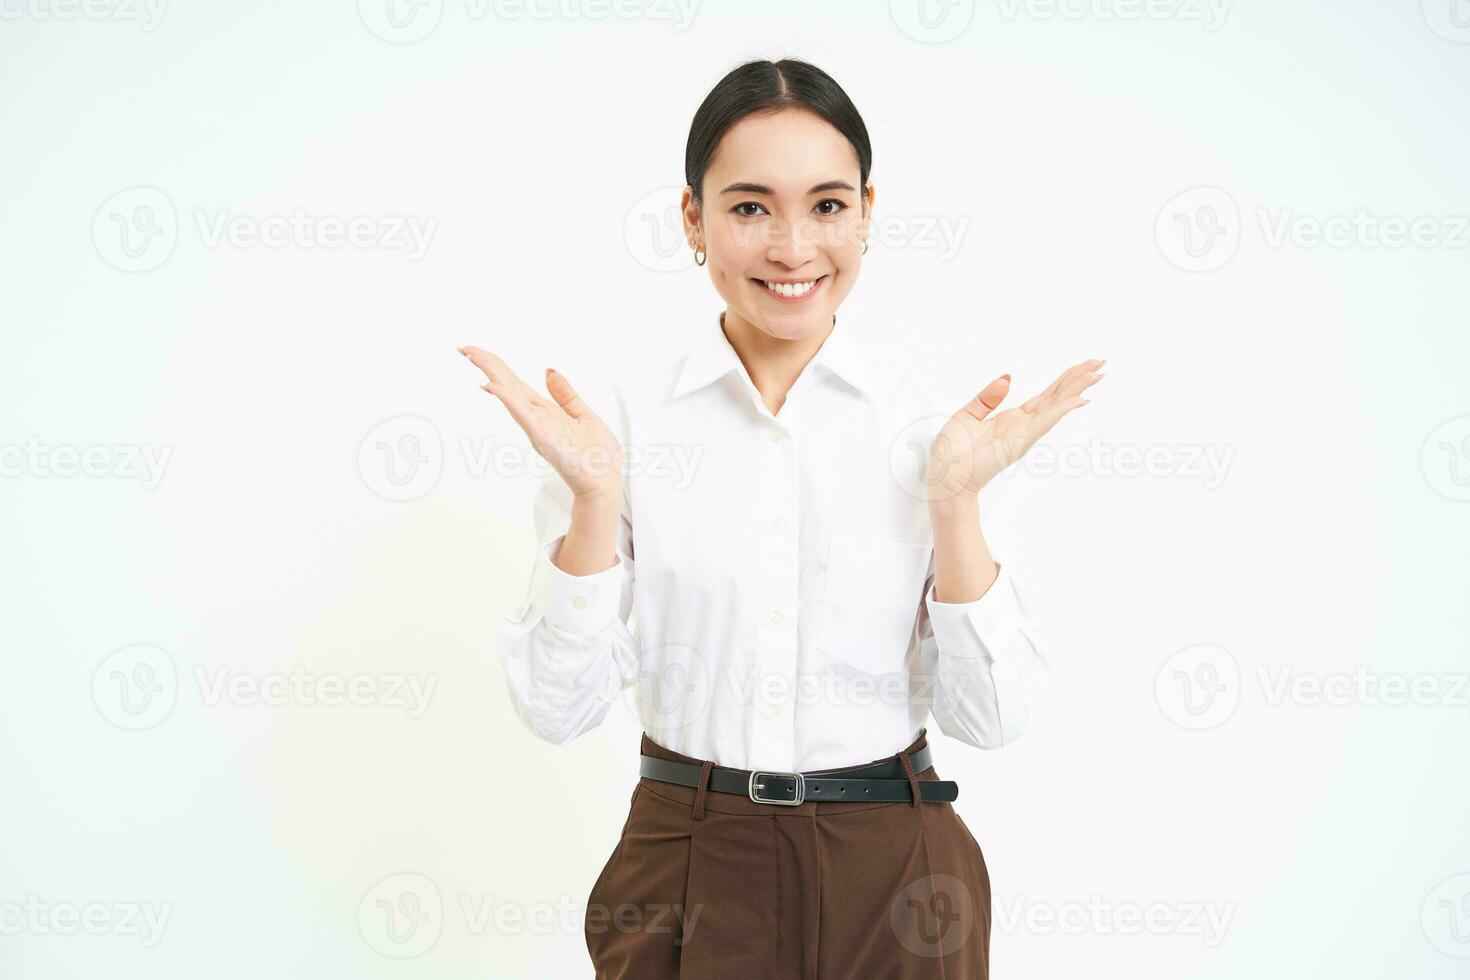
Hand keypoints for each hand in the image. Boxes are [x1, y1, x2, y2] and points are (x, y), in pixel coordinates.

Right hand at [459, 346, 622, 500]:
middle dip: (486, 365)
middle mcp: (536, 417)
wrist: (605, 482)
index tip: (475, 351)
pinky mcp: (544, 438)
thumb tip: (549, 371)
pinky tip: (494, 386)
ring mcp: (537, 427)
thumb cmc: (597, 455)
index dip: (496, 365)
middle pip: (507, 384)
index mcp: (544, 410)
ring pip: (510, 396)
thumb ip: (565, 394)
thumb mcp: (582, 414)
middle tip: (463, 348)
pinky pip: (524, 416)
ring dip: (492, 376)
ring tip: (473, 357)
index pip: (514, 383)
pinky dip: (508, 400)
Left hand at [926, 358, 1104, 502]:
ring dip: (1078, 389)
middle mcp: (1024, 425)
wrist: (946, 477)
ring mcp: (1025, 432)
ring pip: (1057, 405)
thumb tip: (1008, 378)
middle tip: (1101, 362)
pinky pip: (1046, 420)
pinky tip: (1080, 399)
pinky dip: (1063, 408)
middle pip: (1057, 396)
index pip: (1046, 396)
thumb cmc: (953, 452)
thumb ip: (988, 397)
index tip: (1083, 366)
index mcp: (1013, 418)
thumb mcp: (968, 415)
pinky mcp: (1020, 440)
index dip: (1065, 380)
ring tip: (1098, 372)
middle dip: (1079, 379)